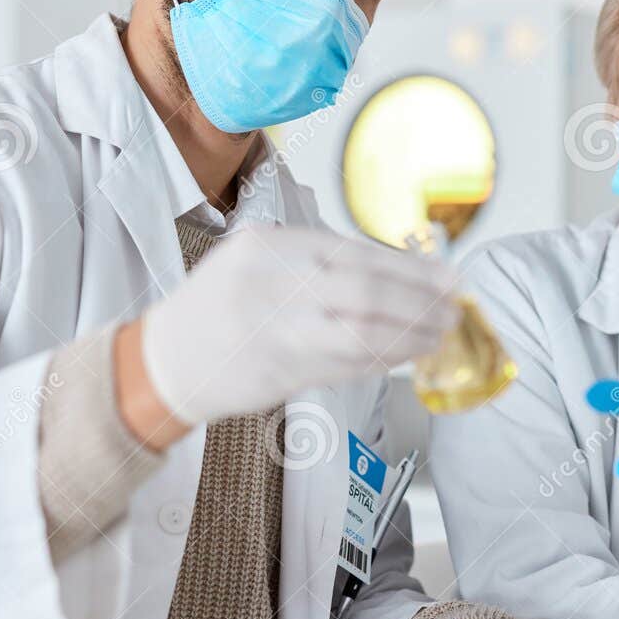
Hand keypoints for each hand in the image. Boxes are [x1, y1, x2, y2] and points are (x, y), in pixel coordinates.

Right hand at [141, 225, 456, 423]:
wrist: (164, 360)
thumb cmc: (220, 309)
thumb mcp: (259, 262)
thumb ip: (320, 265)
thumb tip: (403, 275)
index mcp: (269, 246)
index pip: (355, 253)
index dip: (410, 267)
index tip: (447, 277)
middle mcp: (270, 283)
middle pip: (364, 291)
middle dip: (418, 301)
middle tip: (453, 308)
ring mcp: (273, 330)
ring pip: (360, 332)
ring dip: (409, 335)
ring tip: (440, 335)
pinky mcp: (278, 371)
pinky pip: (345, 364)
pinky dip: (383, 359)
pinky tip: (407, 356)